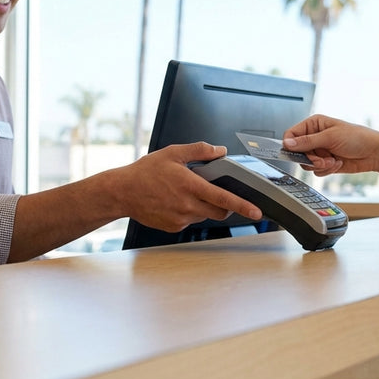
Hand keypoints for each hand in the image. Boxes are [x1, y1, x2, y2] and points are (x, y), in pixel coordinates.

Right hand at [107, 142, 262, 231]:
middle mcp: (187, 205)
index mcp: (190, 186)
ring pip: (205, 215)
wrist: (122, 192)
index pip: (224, 198)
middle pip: (220, 211)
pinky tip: (175, 201)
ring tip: (185, 192)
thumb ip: (200, 151)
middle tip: (216, 192)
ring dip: (204, 206)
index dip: (243, 206)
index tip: (257, 211)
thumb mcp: (173, 153)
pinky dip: (190, 212)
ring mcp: (180, 219)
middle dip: (225, 204)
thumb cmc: (145, 172)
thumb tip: (220, 151)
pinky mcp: (174, 227)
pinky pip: (190, 220)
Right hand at [282, 114, 378, 177]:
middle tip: (322, 159)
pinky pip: (316, 171)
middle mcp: (315, 137)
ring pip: (307, 164)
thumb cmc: (358, 138)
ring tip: (333, 160)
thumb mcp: (330, 137)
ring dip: (320, 165)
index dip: (291, 146)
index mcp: (314, 124)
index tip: (296, 154)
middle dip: (311, 158)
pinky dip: (327, 170)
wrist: (374, 153)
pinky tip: (338, 163)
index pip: (291, 134)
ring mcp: (320, 151)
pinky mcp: (325, 163)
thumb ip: (307, 141)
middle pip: (298, 152)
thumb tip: (287, 143)